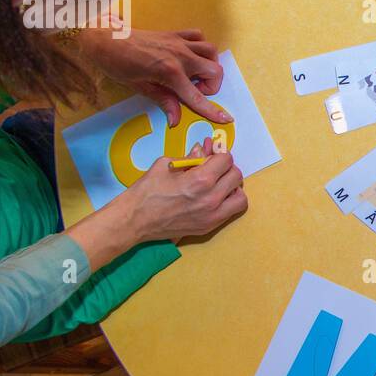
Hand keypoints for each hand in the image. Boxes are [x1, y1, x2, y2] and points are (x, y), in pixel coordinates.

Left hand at [79, 26, 229, 126]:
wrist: (105, 39)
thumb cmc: (118, 65)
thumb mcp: (140, 87)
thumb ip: (164, 101)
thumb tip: (175, 121)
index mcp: (170, 72)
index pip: (196, 96)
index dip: (212, 110)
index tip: (226, 118)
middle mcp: (180, 55)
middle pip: (215, 70)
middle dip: (211, 85)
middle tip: (194, 91)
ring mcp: (179, 42)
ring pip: (211, 51)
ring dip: (209, 65)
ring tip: (195, 74)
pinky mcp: (175, 34)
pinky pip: (198, 36)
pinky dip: (200, 47)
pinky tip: (190, 56)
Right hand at [118, 149, 246, 242]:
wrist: (135, 220)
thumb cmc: (147, 191)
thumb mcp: (166, 165)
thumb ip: (190, 157)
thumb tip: (203, 149)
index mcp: (200, 180)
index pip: (226, 160)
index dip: (220, 154)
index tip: (213, 155)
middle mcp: (211, 198)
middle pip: (236, 176)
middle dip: (227, 168)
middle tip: (215, 168)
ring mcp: (212, 215)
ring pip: (240, 197)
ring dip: (233, 188)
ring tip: (220, 184)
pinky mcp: (209, 227)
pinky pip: (232, 212)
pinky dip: (229, 202)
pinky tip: (216, 198)